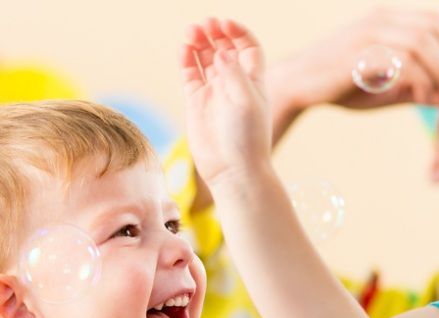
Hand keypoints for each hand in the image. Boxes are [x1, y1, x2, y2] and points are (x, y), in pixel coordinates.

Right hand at [181, 18, 271, 188]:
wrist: (232, 171)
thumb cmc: (247, 140)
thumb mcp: (247, 102)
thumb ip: (234, 74)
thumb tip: (222, 52)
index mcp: (253, 81)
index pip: (248, 47)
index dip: (238, 32)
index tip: (225, 24)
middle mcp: (234, 84)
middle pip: (224, 48)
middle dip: (215, 33)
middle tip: (205, 24)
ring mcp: (214, 92)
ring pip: (205, 58)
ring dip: (199, 43)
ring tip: (191, 32)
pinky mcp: (196, 103)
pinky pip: (190, 74)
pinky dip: (187, 59)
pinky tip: (184, 48)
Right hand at [270, 6, 438, 118]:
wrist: (299, 86)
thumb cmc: (343, 86)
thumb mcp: (389, 87)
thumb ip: (420, 87)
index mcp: (390, 19)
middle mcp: (382, 19)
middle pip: (436, 26)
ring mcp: (371, 33)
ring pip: (424, 42)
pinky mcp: (362, 52)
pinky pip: (405, 61)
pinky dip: (423, 80)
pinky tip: (424, 97)